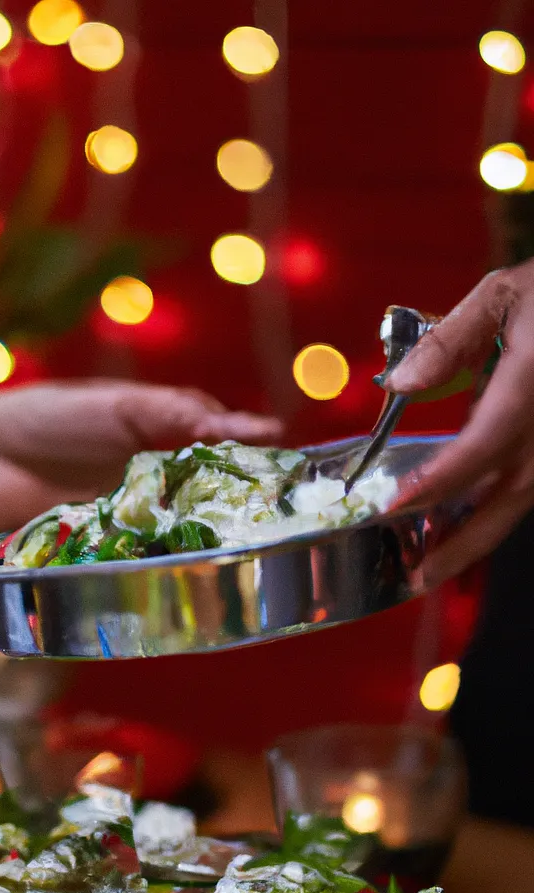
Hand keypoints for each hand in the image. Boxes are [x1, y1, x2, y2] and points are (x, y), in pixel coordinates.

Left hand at [0, 380, 283, 532]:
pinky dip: (169, 560)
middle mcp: (154, 474)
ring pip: (184, 527)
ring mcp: (133, 513)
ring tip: (250, 554)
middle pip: (211, 494)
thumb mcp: (117, 407)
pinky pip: (147, 553)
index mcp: (163, 430)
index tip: (299, 479)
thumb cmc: (48, 418)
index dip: (259, 461)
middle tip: (283, 526)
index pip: (225, 446)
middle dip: (243, 509)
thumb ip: (177, 416)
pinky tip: (196, 571)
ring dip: (209, 538)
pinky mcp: (109, 544)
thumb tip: (254, 429)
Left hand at [386, 260, 533, 585]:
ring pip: (521, 500)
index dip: (438, 482)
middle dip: (463, 544)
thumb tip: (399, 384)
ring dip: (477, 536)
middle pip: (508, 498)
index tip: (393, 507)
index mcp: (531, 386)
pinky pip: (528, 485)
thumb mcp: (505, 294)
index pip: (481, 447)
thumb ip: (447, 341)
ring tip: (430, 566)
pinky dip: (495, 511)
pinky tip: (462, 526)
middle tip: (416, 579)